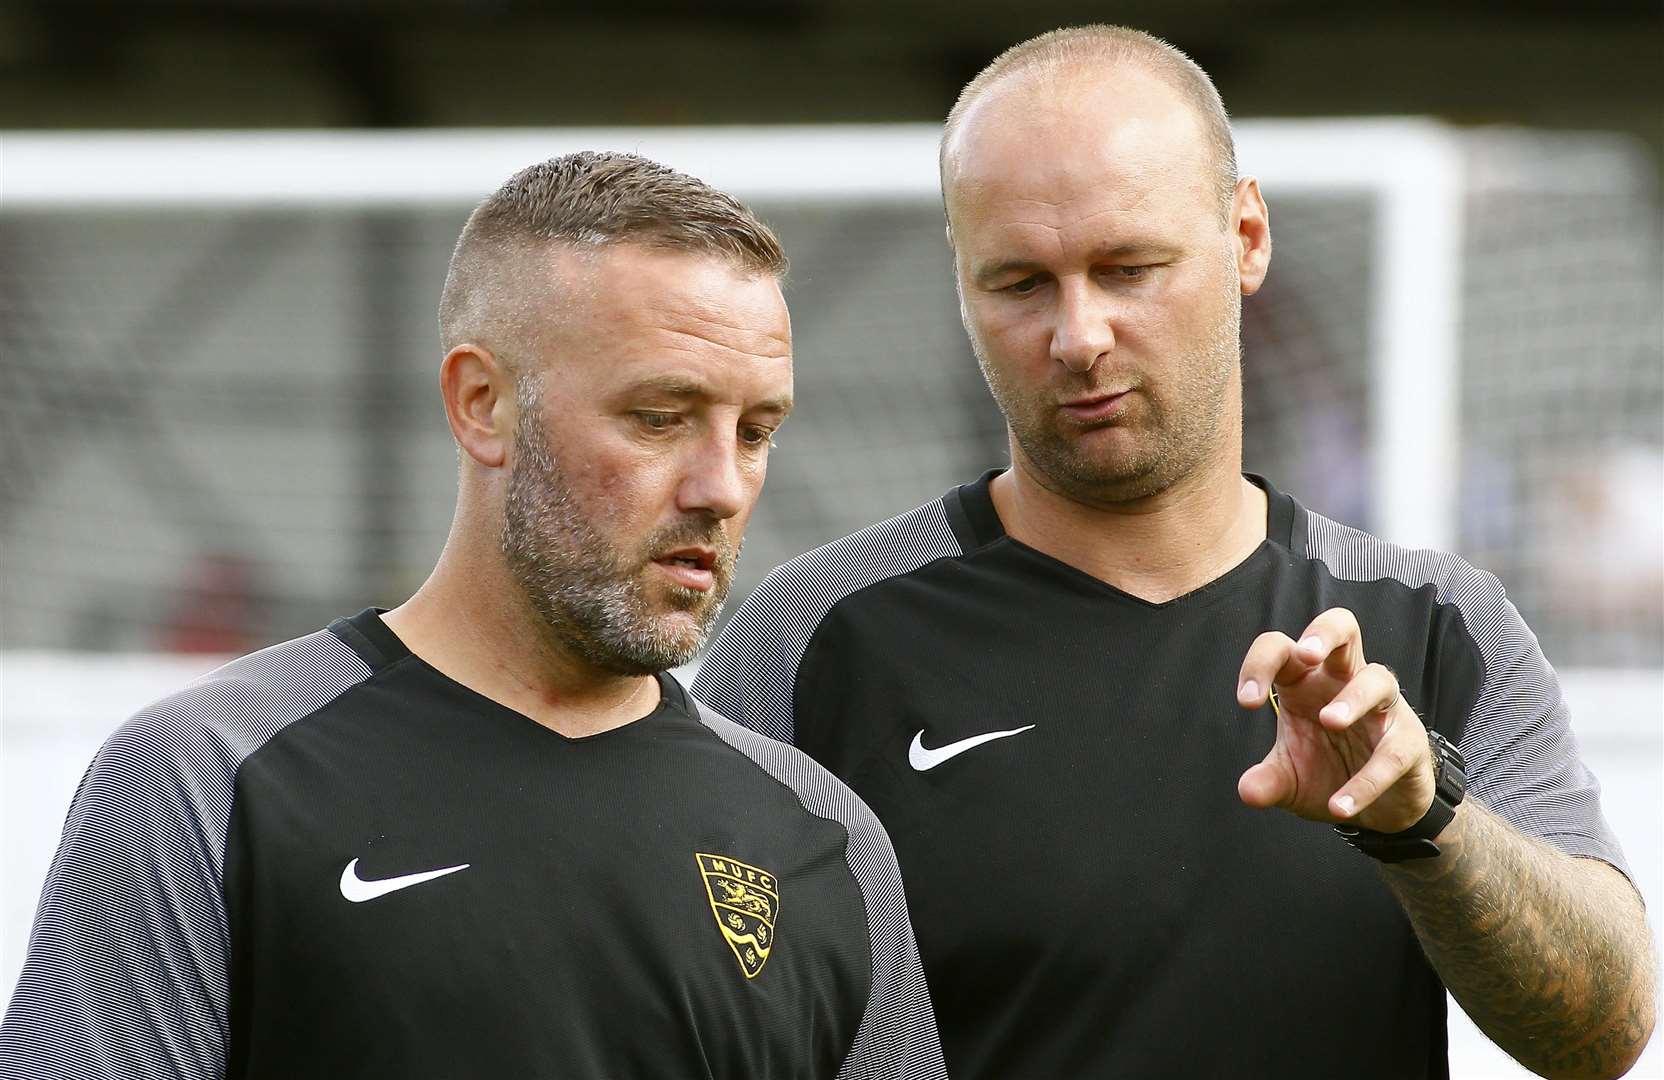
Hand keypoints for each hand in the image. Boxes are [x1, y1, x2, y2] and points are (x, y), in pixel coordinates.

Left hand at [1235, 607, 1435, 831]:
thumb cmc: (1329, 773)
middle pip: (1342, 627)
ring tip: (1330, 721)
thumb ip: (1268, 782)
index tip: (1246, 700)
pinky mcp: (1409, 741)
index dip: (1260, 663)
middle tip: (1305, 655)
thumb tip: (1247, 791)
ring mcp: (1382, 707)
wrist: (1379, 810)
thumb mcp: (1290, 781)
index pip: (1281, 649)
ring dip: (1353, 697)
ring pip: (1377, 678)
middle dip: (1323, 633)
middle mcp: (1344, 682)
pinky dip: (1367, 780)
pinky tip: (1342, 805)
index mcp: (1306, 680)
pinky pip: (1393, 752)